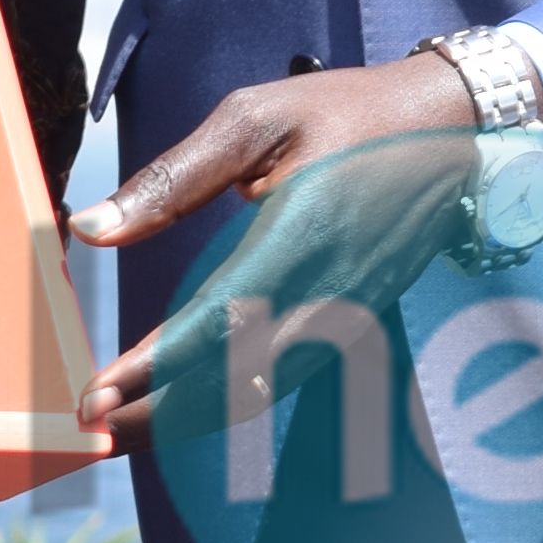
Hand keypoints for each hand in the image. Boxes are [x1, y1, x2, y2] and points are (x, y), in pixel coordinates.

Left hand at [71, 52, 478, 438]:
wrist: (451, 132)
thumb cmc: (348, 113)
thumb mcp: (254, 119)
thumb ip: (172, 179)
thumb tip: (92, 227)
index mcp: (301, 238)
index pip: (217, 323)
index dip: (153, 368)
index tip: (97, 395)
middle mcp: (327, 294)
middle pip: (231, 381)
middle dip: (156, 415)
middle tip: (91, 429)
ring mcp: (344, 318)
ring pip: (256, 392)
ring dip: (186, 418)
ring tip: (122, 428)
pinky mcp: (350, 325)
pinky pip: (281, 378)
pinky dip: (226, 400)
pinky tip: (184, 401)